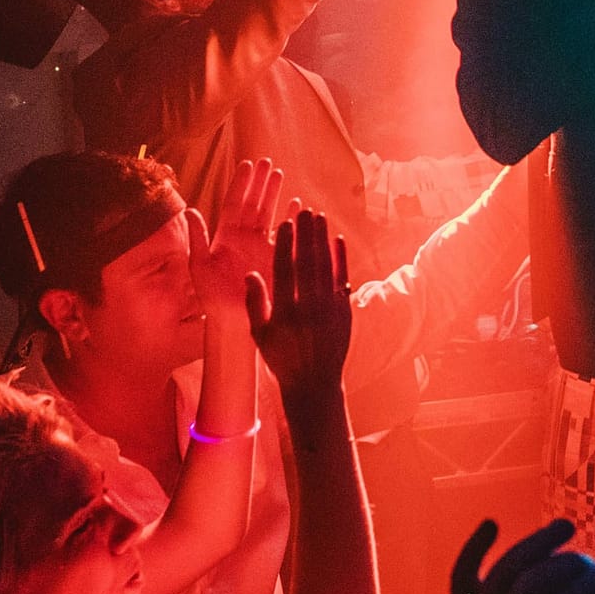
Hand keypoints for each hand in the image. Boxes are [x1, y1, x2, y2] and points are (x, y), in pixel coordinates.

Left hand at [193, 159, 284, 316]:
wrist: (234, 320)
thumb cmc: (212, 297)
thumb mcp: (199, 266)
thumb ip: (197, 238)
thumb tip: (188, 210)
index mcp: (226, 236)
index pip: (235, 203)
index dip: (242, 183)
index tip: (248, 164)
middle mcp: (245, 238)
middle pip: (254, 203)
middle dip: (261, 182)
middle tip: (268, 161)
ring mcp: (262, 247)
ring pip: (269, 213)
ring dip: (275, 194)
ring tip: (280, 174)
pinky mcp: (277, 258)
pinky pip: (286, 234)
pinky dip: (291, 219)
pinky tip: (298, 205)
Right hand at [244, 211, 351, 417]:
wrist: (315, 382)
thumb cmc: (281, 358)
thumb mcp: (260, 335)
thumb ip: (256, 303)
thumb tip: (250, 273)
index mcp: (284, 312)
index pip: (284, 270)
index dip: (284, 244)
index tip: (284, 223)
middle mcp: (309, 308)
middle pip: (308, 263)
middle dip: (306, 234)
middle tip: (304, 211)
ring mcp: (330, 309)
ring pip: (327, 267)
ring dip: (323, 240)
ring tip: (319, 218)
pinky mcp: (345, 311)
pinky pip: (343, 279)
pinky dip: (341, 258)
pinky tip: (338, 239)